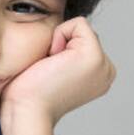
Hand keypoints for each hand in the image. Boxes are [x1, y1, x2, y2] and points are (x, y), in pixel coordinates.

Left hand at [1, 17, 115, 128]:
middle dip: (61, 44)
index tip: (50, 72)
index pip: (81, 41)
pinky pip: (79, 23)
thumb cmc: (29, 94)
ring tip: (51, 68)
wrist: (27, 111)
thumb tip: (59, 41)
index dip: (59, 48)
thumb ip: (66, 54)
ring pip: (81, 28)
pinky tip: (52, 60)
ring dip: (58, 41)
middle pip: (82, 33)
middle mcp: (106, 72)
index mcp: (99, 77)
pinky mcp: (95, 57)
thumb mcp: (54, 70)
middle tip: (49, 71)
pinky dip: (59, 35)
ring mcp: (104, 65)